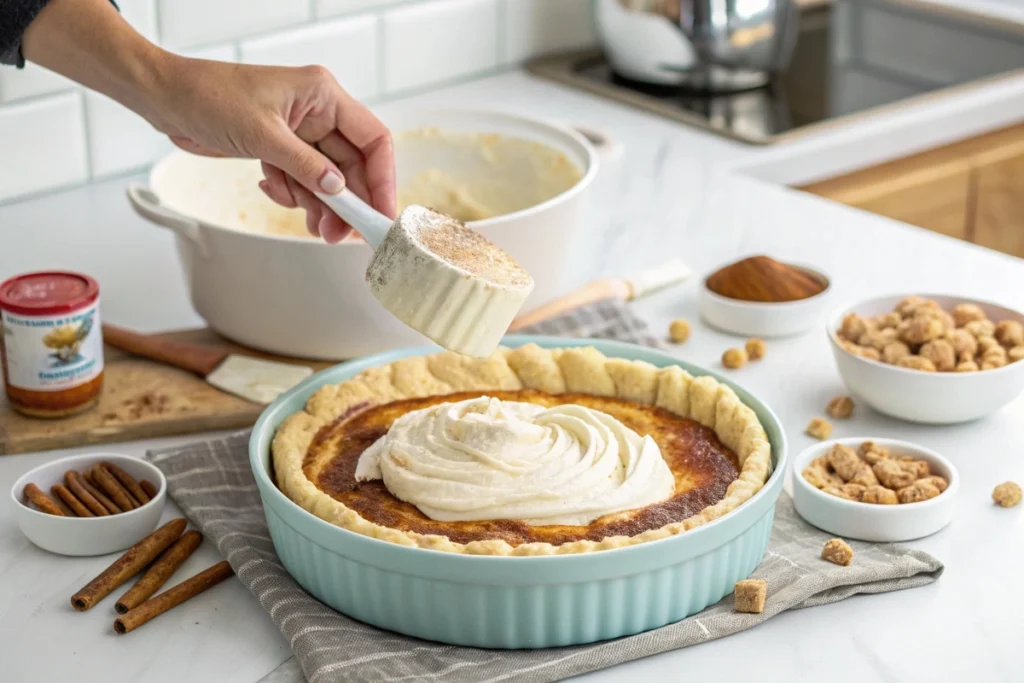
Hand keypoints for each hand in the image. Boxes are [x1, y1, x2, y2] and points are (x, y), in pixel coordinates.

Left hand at [153, 58, 394, 242]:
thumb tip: (338, 191)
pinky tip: (273, 189)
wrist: (165, 99)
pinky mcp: (282, 149)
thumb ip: (304, 166)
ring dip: (321, 206)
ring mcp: (300, 133)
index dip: (382, 178)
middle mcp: (317, 112)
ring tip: (315, 228)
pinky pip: (303, 181)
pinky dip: (294, 195)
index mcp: (322, 95)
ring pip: (328, 179)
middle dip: (348, 202)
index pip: (373, 139)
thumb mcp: (261, 135)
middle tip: (342, 234)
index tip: (381, 213)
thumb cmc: (208, 96)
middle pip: (352, 166)